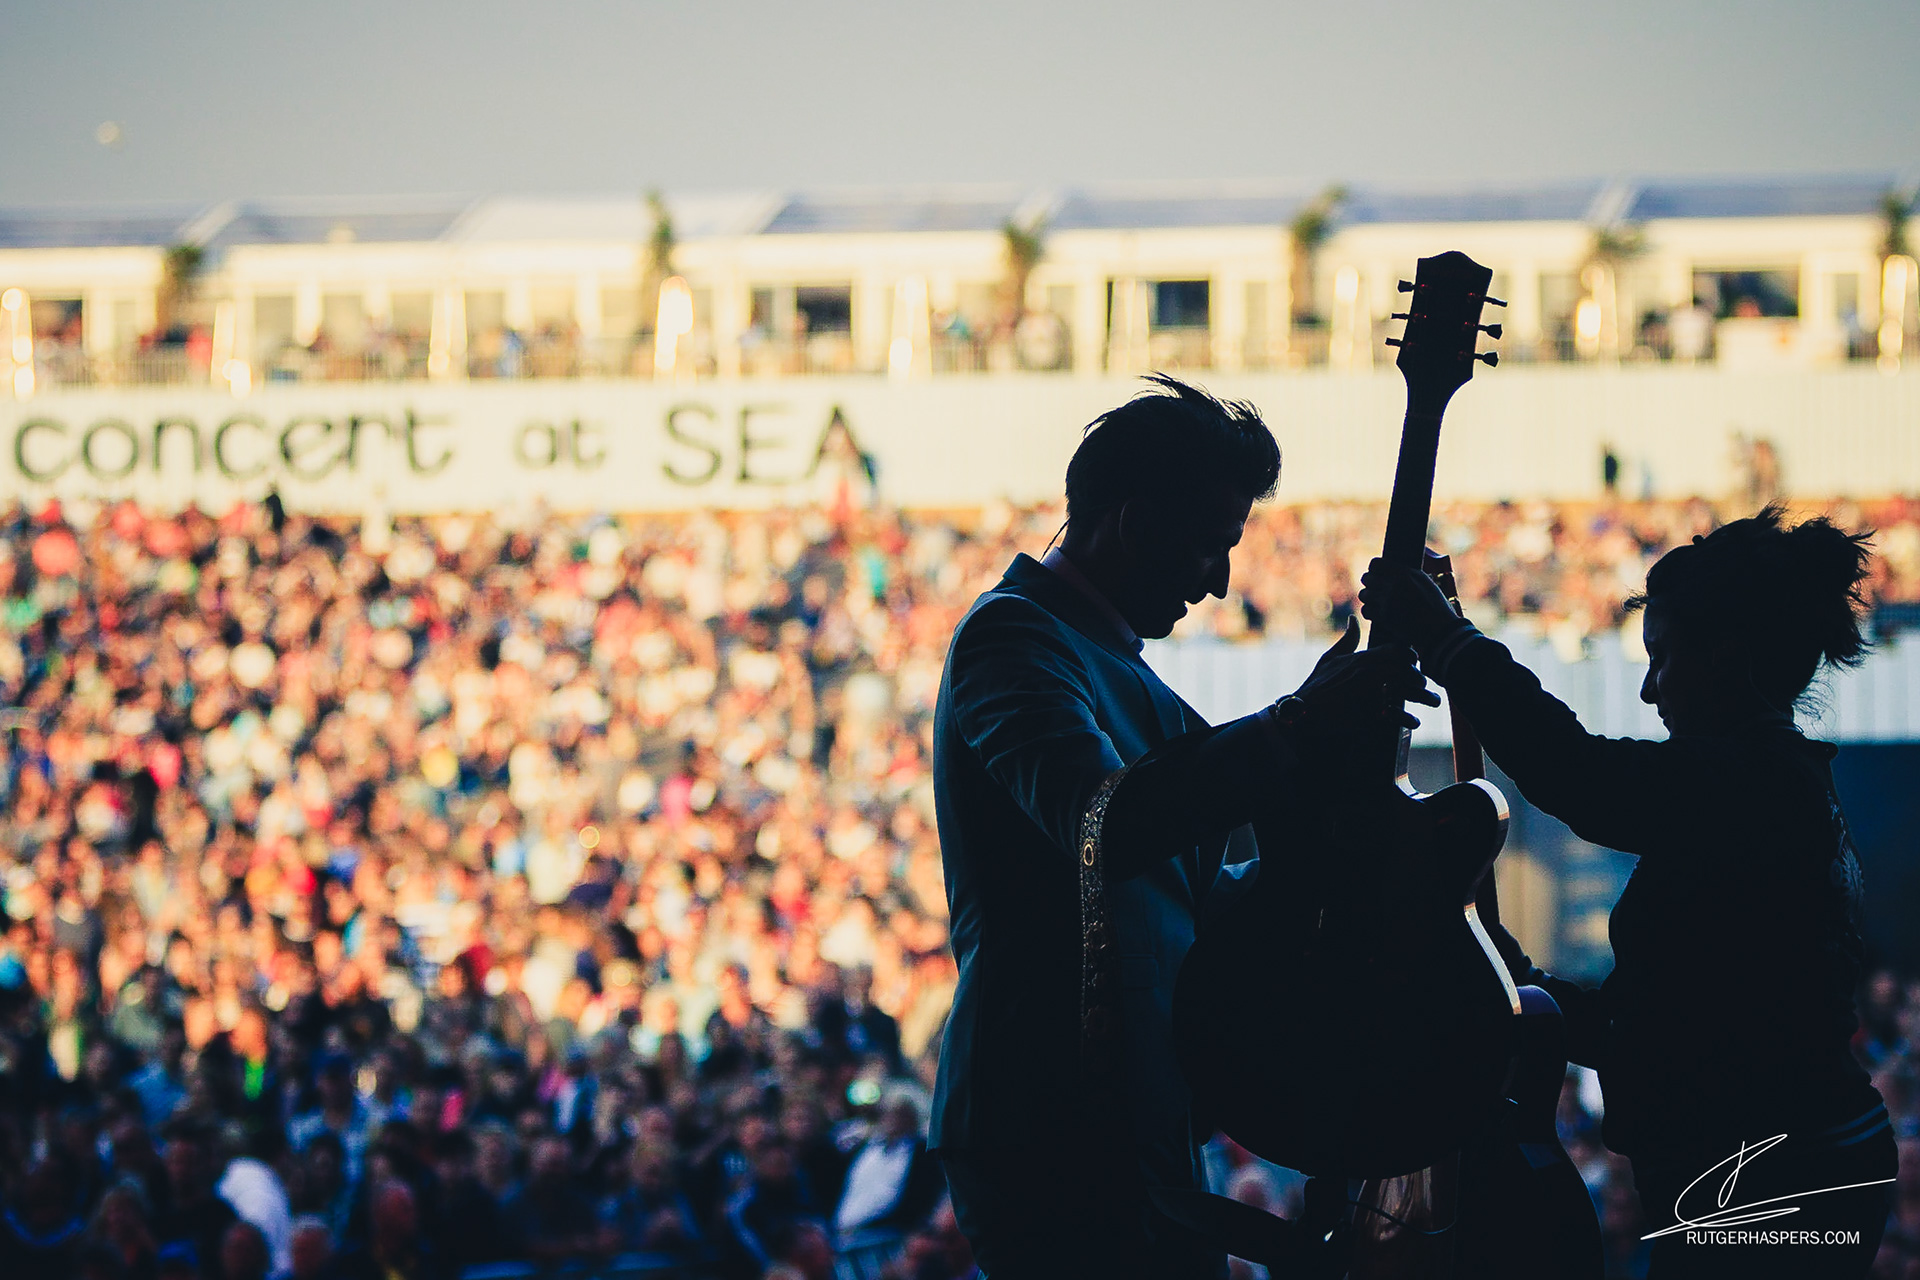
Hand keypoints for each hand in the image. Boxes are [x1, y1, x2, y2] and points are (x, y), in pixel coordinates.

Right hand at [1285, 617, 1439, 735]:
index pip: (1397, 650)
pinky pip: (1395, 715)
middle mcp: (1370, 673)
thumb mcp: (1329, 658)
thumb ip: (1347, 640)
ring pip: (1406, 691)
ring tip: (1434, 702)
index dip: (1410, 656)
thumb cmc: (1316, 684)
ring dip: (1424, 697)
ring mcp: (1371, 693)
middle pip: (1407, 670)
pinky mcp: (1369, 713)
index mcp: (1363, 658)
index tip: (1415, 662)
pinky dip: (1407, 720)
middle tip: (1426, 685)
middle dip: (1420, 677)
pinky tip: (1414, 722)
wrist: (1303, 711)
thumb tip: (1353, 619)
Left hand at [1357, 558, 1467, 654]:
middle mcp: (1393, 586)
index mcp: (1404, 574)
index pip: (1375, 564)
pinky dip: (1369, 611)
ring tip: (1376, 600)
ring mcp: (1387, 602)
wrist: (1440, 630)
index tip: (1377, 572)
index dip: (1375, 568)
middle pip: (1367, 578)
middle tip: (1376, 587)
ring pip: (1364, 594)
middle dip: (1370, 582)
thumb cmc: (1437, 606)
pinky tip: (1376, 612)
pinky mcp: (1384, 618)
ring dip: (1369, 597)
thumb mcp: (1426, 582)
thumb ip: (1408, 574)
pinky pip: (1366, 610)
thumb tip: (1393, 569)